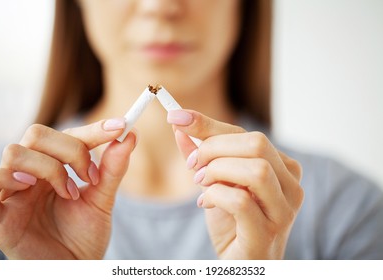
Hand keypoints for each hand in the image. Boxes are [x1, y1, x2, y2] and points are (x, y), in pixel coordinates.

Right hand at [0, 119, 136, 258]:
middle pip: (37, 134)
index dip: (92, 129)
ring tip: (69, 193)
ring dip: (49, 168)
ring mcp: (12, 192)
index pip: (67, 135)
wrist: (74, 269)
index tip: (120, 126)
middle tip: (91, 175)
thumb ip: (113, 169)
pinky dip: (9, 178)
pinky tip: (30, 188)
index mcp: (54, 168)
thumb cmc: (84, 236)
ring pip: (15, 152)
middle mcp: (31, 175)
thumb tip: (130, 136)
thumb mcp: (102, 200)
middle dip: (70, 150)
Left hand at [168, 110, 303, 258]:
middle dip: (214, 148)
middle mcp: (291, 185)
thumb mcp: (216, 181)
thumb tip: (180, 123)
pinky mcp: (267, 233)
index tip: (177, 116)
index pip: (247, 134)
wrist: (241, 263)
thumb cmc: (233, 221)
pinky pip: (240, 201)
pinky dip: (215, 196)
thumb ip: (201, 153)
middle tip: (193, 165)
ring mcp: (283, 210)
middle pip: (257, 144)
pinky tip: (206, 203)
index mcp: (283, 167)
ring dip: (217, 171)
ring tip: (201, 183)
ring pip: (256, 170)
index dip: (209, 124)